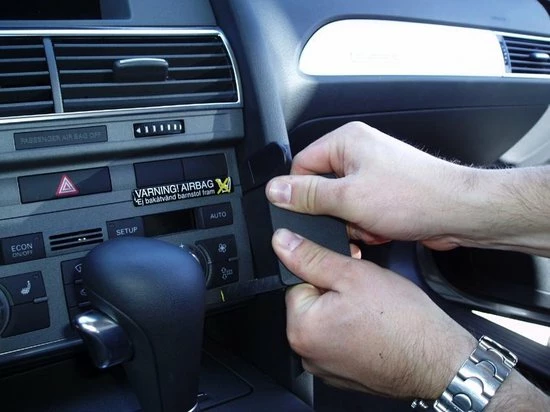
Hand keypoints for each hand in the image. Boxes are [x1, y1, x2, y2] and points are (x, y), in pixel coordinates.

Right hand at [266, 122, 481, 250]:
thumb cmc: (414, 196)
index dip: (301, 194)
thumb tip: (276, 190)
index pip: (301, 166)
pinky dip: (367, 225)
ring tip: (372, 224)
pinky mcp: (384, 192)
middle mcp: (359, 153)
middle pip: (321, 189)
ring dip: (352, 223)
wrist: (457, 212)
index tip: (307, 214)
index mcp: (346, 141)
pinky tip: (382, 228)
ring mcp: (373, 173)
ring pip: (340, 206)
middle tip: (350, 220)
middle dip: (334, 214)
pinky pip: (359, 212)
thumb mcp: (349, 198)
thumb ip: (307, 195)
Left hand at [273, 228, 475, 398]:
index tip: (348, 277)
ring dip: (344, 312)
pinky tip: (375, 330)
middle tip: (365, 295)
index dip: (325, 273)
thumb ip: (311, 256)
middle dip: (334, 293)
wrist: (437, 359)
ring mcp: (325, 368)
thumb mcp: (353, 273)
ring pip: (326, 323)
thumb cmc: (402, 321)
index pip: (297, 284)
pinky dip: (353, 333)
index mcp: (301, 328)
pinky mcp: (343, 376)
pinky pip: (339, 342)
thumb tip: (282, 242)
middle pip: (311, 304)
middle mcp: (306, 353)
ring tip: (373, 313)